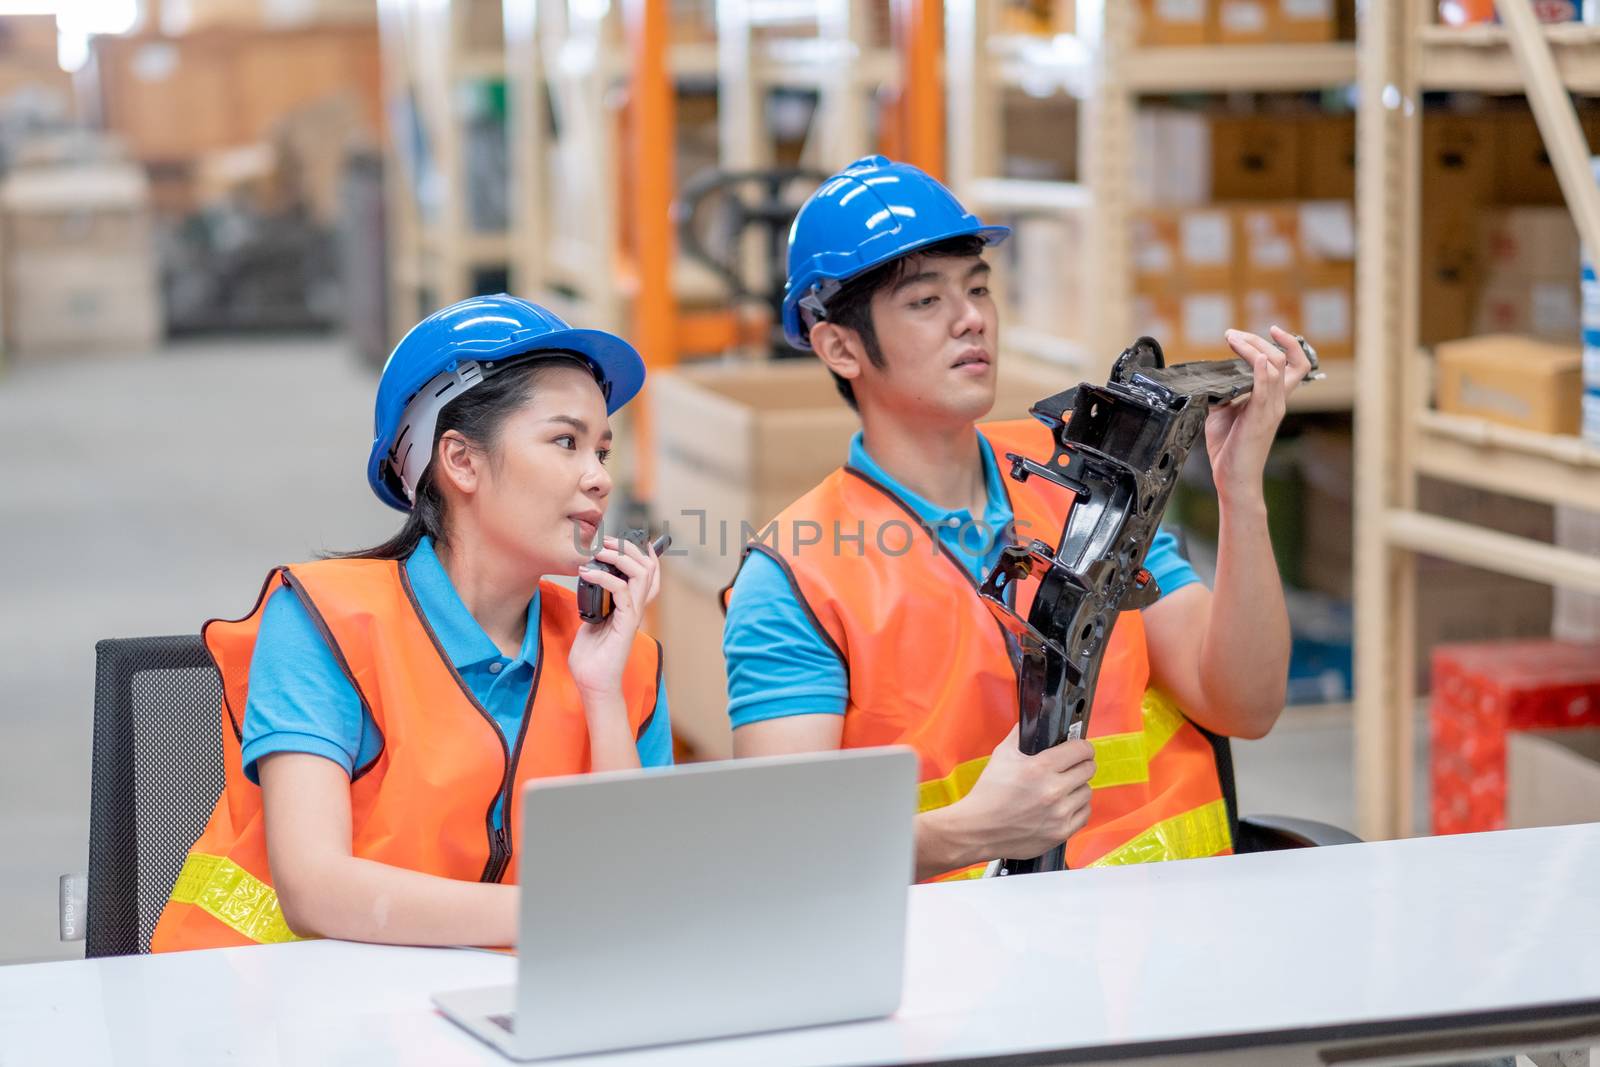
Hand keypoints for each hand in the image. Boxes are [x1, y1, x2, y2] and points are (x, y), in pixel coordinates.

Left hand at [567, 536, 661, 698]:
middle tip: (607, 543)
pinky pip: (622, 591)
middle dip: (629, 549)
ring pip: (641, 575)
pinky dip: (605, 577)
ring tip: (601, 551)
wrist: (593, 685)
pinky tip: (588, 573)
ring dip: (621, 557)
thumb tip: (588, 585)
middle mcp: (635, 609)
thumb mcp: (592, 622)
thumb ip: (596, 604)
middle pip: (648, 569)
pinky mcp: (625, 624)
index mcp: (630, 608)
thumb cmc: (591, 658)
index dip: (643, 555)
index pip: (648, 576)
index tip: (625, 541)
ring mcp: (632, 616)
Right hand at [947, 725, 1095, 862]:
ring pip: (1087, 792)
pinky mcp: (1061, 832)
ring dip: (1077, 787)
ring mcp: (1059, 814)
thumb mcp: (1001, 755)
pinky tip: (1064, 805)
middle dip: (1081, 764)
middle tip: (1071, 767)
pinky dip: (1077, 808)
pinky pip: (1084, 814)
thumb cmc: (988, 792)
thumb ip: (1020, 734)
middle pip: (1088, 769)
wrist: (978, 829)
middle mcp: (1053, 790)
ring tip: (1064, 788)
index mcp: (1040, 767)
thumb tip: (1033, 720)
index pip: (1081, 750)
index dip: (1082, 747)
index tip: (1078, 749)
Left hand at [1205, 324, 1311, 504]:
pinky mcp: (1260, 418)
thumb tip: (1212, 378)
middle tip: (1233, 335)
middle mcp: (1277, 401)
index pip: (1294, 365)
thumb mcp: (1223, 412)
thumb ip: (1225, 392)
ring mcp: (1271, 408)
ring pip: (1276, 367)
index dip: (1286, 343)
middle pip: (1283, 359)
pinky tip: (1255, 358)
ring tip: (1233, 339)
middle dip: (1259, 340)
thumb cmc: (1230, 448)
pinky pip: (1267, 388)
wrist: (1233, 478)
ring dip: (1254, 348)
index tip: (1267, 330)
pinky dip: (1262, 369)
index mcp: (1272, 399)